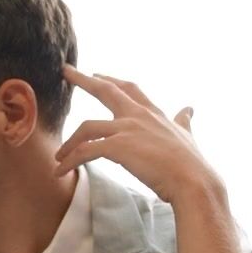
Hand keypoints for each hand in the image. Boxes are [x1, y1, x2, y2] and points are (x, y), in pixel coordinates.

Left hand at [55, 65, 225, 209]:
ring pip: (86, 128)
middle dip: (83, 80)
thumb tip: (189, 109)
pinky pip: (84, 151)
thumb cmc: (191, 163)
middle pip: (106, 91)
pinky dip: (70, 161)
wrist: (193, 181)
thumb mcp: (187, 134)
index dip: (111, 80)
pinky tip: (60, 171)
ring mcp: (127, 129)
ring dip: (69, 144)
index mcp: (153, 113)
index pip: (129, 89)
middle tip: (66, 71)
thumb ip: (183, 121)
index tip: (96, 74)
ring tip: (59, 158)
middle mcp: (138, 116)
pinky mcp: (118, 147)